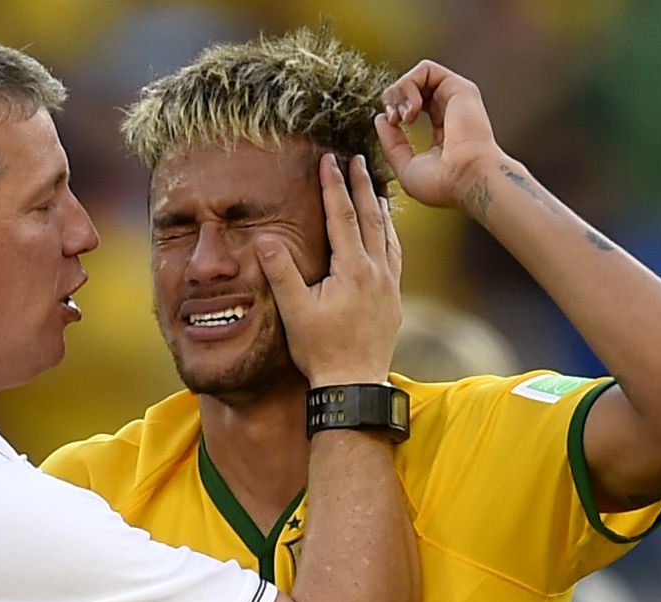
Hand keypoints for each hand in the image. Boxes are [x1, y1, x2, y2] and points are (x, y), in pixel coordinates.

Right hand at [257, 153, 401, 386]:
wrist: (354, 384)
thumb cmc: (321, 349)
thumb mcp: (295, 311)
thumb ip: (281, 272)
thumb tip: (265, 238)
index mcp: (352, 270)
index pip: (341, 216)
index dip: (334, 186)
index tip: (330, 159)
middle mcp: (376, 272)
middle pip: (369, 218)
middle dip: (361, 185)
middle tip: (358, 158)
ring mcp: (389, 285)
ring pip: (387, 235)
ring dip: (379, 207)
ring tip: (374, 186)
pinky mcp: (394, 299)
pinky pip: (394, 256)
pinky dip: (389, 236)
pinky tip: (386, 233)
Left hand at [375, 60, 501, 210]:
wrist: (467, 178)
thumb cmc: (442, 183)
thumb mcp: (406, 167)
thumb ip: (392, 144)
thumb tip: (380, 119)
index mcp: (441, 133)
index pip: (411, 110)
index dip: (393, 113)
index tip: (392, 127)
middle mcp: (450, 112)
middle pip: (412, 89)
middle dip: (392, 99)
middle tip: (394, 120)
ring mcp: (455, 98)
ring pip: (416, 76)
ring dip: (399, 93)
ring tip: (403, 117)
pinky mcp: (459, 87)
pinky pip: (425, 69)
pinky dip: (409, 85)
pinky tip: (412, 110)